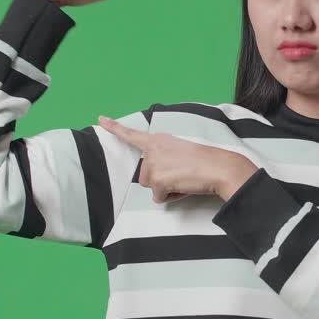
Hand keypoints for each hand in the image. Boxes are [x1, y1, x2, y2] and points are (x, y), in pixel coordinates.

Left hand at [97, 115, 257, 203]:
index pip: (131, 134)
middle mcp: (152, 149)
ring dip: (165, 189)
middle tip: (181, 174)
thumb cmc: (204, 161)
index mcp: (158, 140)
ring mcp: (153, 164)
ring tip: (183, 180)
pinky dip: (171, 197)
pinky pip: (158, 198)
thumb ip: (164, 158)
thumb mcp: (180, 151)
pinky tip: (183, 187)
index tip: (101, 119)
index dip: (114, 127)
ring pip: (150, 186)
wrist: (218, 167)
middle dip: (160, 180)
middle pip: (145, 175)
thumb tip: (159, 178)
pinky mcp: (157, 180)